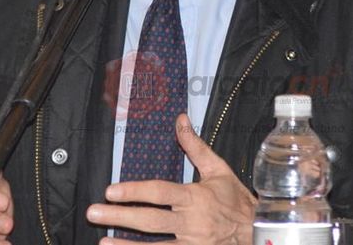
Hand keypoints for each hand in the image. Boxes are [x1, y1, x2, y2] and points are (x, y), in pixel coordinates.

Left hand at [86, 113, 256, 244]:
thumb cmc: (237, 201)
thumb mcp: (219, 170)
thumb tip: (180, 120)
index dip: (135, 191)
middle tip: (94, 212)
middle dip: (120, 217)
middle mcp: (191, 223)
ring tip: (103, 242)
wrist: (258, 232)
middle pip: (150, 221)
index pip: (160, 193)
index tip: (111, 190)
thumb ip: (195, 146)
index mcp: (195, 198)